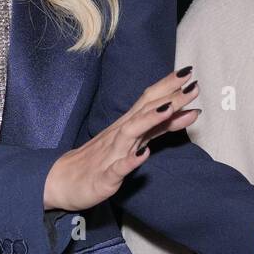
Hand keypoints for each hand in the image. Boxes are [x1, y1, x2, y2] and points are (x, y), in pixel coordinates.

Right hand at [43, 66, 200, 211]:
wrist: (62, 182)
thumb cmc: (100, 160)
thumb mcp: (134, 141)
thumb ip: (160, 127)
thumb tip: (187, 111)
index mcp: (127, 125)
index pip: (149, 101)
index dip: (168, 86)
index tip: (189, 72)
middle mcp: (119, 135)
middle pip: (144, 111)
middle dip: (168, 97)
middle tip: (192, 84)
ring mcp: (111, 155)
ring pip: (131, 134)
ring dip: (149, 120)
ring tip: (168, 109)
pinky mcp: (104, 177)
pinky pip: (117, 169)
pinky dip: (130, 161)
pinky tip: (142, 156)